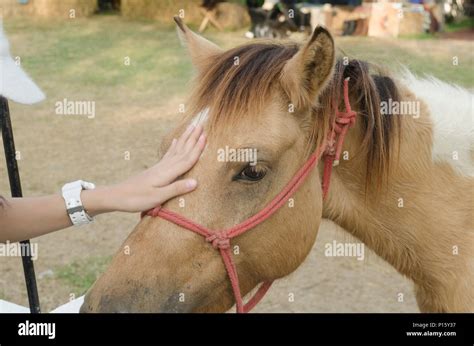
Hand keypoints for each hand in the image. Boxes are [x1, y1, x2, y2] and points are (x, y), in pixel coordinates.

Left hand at [86, 125, 205, 213]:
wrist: (117, 196)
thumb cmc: (136, 199)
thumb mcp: (157, 197)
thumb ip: (176, 189)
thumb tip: (196, 182)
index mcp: (167, 173)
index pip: (186, 159)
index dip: (197, 149)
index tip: (206, 136)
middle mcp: (164, 167)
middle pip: (182, 150)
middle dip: (193, 138)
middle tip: (202, 125)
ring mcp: (159, 167)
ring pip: (176, 150)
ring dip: (185, 139)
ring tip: (192, 128)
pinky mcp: (155, 169)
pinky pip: (168, 155)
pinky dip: (174, 146)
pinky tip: (176, 140)